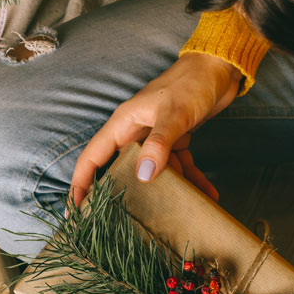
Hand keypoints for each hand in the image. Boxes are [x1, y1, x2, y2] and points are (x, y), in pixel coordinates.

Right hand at [69, 53, 241, 205]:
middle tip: (117, 226)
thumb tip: (143, 176)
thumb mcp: (174, 113)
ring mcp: (156, 138)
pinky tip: (208, 196)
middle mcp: (136, 133)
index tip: (74, 212)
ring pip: (153, 173)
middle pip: (120, 170)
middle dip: (120, 197)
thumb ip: (159, 144)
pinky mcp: (177, 141)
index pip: (93, 158)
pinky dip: (193, 181)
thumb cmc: (191, 83)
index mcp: (124, 124)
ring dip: (166, 193)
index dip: (80, 185)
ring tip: (172, 217)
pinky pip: (181, 167)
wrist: (219, 67)